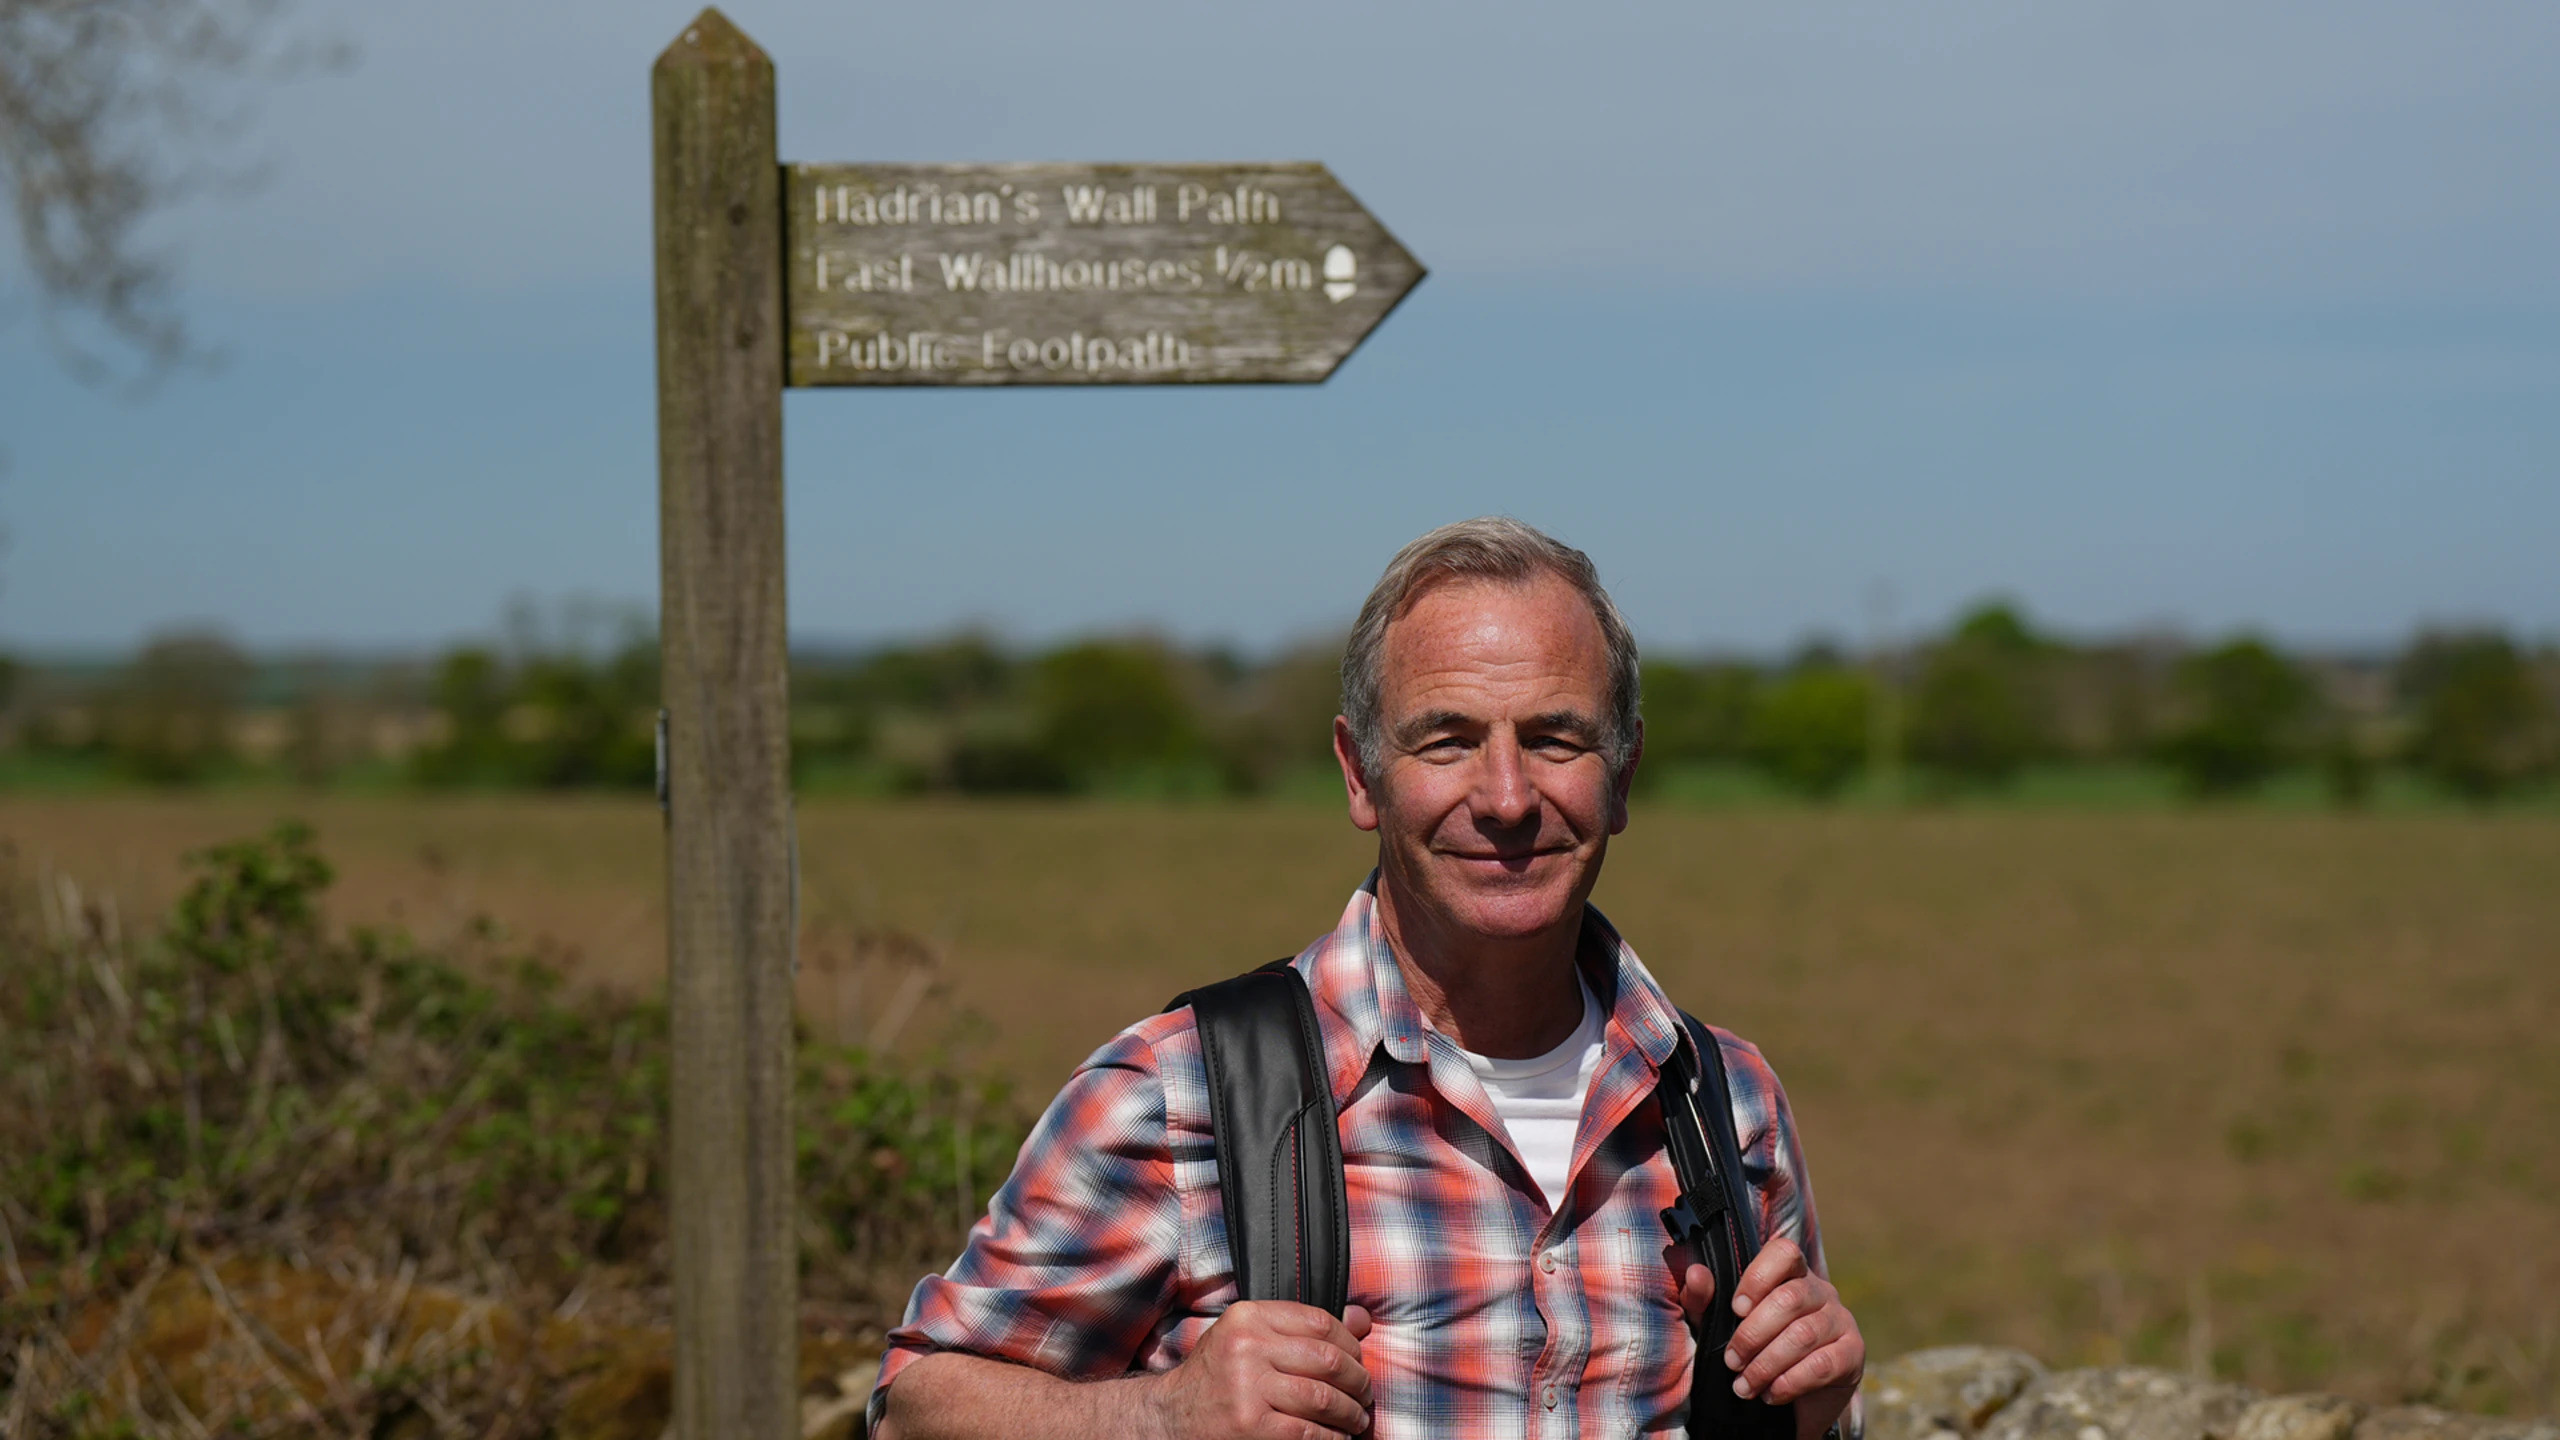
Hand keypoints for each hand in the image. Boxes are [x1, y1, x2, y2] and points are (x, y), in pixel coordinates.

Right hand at [1143, 1301, 1374, 1439]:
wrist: (1171, 1419)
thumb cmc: (1217, 1378)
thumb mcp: (1250, 1339)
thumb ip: (1302, 1328)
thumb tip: (1362, 1319)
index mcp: (1248, 1317)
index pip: (1320, 1322)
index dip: (1351, 1344)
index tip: (1358, 1361)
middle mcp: (1247, 1347)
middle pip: (1328, 1359)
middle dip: (1358, 1381)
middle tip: (1365, 1395)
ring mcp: (1247, 1388)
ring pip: (1323, 1398)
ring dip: (1350, 1414)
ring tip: (1356, 1420)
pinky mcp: (1251, 1426)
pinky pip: (1308, 1432)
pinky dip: (1331, 1438)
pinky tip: (1336, 1439)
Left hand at [1678, 1236, 1862, 1432]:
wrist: (1794, 1403)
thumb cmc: (1754, 1352)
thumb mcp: (1721, 1326)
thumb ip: (1704, 1301)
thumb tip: (1696, 1274)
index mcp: (1791, 1275)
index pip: (1784, 1253)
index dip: (1758, 1277)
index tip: (1736, 1308)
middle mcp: (1821, 1291)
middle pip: (1789, 1299)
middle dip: (1753, 1334)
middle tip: (1732, 1361)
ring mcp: (1841, 1321)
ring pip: (1804, 1334)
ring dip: (1767, 1364)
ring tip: (1744, 1385)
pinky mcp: (1852, 1354)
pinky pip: (1822, 1365)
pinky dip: (1789, 1382)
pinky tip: (1771, 1394)